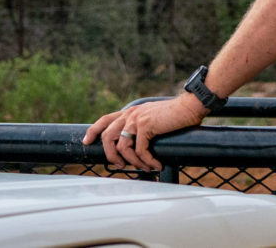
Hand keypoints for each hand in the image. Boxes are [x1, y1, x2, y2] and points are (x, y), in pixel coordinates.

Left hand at [82, 93, 207, 170]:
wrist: (188, 107)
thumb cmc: (174, 116)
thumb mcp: (151, 118)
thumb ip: (141, 126)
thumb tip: (135, 144)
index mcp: (130, 112)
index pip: (104, 120)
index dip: (93, 131)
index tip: (86, 142)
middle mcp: (130, 114)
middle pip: (107, 136)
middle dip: (111, 156)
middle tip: (121, 166)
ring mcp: (137, 119)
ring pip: (123, 147)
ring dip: (133, 162)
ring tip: (144, 168)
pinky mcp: (146, 125)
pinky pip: (140, 150)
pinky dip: (147, 161)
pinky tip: (156, 165)